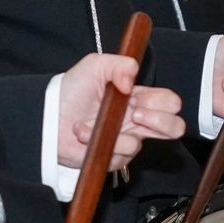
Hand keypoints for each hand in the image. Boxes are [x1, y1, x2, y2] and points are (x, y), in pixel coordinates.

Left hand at [57, 53, 184, 170]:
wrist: (49, 115)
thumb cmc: (72, 89)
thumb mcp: (95, 65)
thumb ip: (119, 64)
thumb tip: (132, 81)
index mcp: (138, 97)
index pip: (170, 102)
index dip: (163, 103)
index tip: (139, 100)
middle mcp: (137, 120)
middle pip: (174, 127)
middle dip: (160, 122)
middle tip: (135, 116)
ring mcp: (126, 139)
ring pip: (141, 144)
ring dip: (115, 133)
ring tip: (97, 123)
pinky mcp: (113, 157)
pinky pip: (117, 156)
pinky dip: (98, 142)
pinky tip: (84, 134)